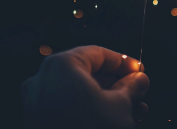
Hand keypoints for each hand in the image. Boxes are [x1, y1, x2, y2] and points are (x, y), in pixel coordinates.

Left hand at [21, 46, 149, 128]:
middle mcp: (43, 79)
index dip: (123, 62)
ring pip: (78, 92)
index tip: (139, 71)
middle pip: (88, 73)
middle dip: (117, 84)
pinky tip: (112, 120)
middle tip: (138, 92)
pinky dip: (89, 109)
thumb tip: (139, 80)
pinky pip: (67, 107)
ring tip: (133, 111)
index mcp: (62, 66)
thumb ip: (131, 87)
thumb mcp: (120, 107)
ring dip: (107, 99)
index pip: (98, 54)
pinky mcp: (37, 122)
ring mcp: (36, 102)